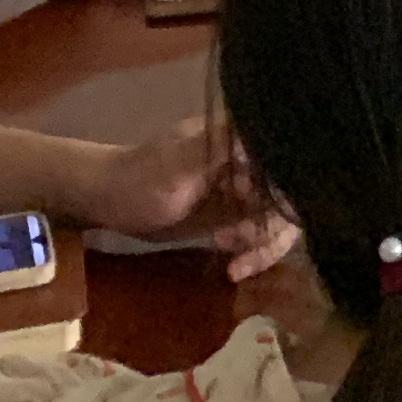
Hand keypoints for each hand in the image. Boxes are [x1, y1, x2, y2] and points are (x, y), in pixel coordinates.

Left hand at [76, 118, 298, 285]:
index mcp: (243, 134)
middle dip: (269, 227)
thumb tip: (256, 142)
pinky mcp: (239, 211)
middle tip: (232, 244)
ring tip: (233, 264)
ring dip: (262, 245)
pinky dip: (255, 253)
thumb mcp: (175, 165)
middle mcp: (253, 157)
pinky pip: (264, 233)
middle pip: (291, 193)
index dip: (277, 189)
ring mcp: (248, 185)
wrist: (110, 201)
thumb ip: (217, 150)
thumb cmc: (139, 178)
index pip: (286, 160)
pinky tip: (233, 267)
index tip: (243, 203)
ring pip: (281, 218)